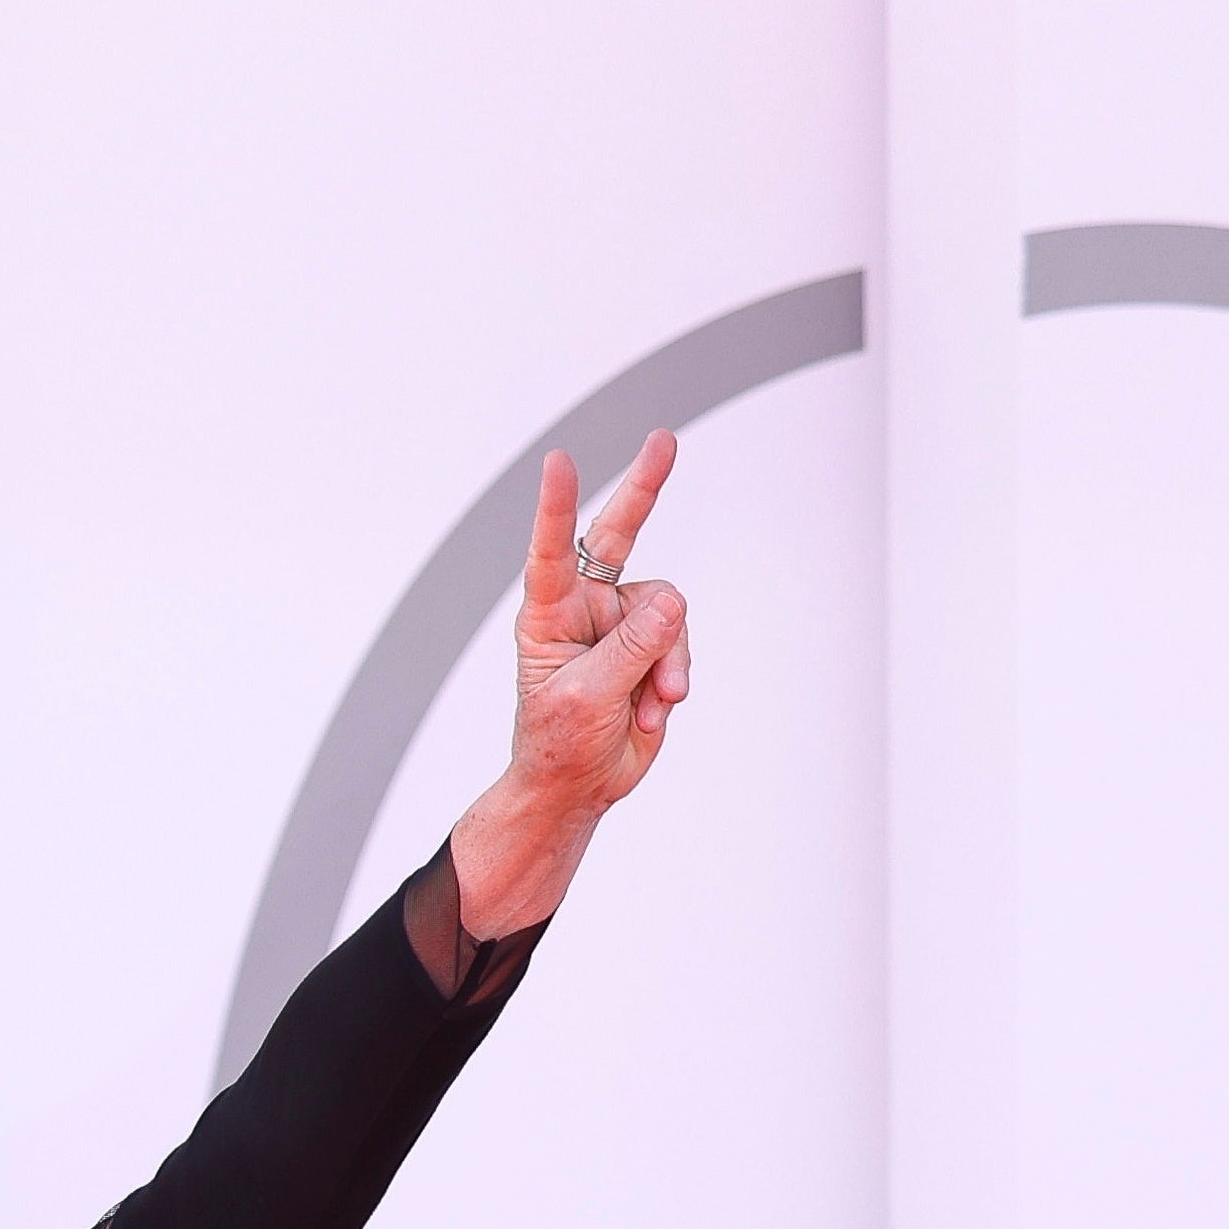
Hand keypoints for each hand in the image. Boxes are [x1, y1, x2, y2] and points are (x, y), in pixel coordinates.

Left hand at [448, 428, 688, 936]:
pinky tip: (654, 710)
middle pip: (619, 538)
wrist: (579, 786)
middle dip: (644, 489)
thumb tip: (672, 601)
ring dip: (667, 659)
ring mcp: (622, 623)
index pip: (551, 553)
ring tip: (652, 703)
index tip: (558, 462)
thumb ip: (629, 649)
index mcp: (548, 616)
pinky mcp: (652, 645)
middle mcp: (586, 608)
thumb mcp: (586, 699)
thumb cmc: (559, 744)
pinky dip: (674, 676)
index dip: (557, 509)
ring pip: (669, 609)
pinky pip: (680, 640)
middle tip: (664, 441)